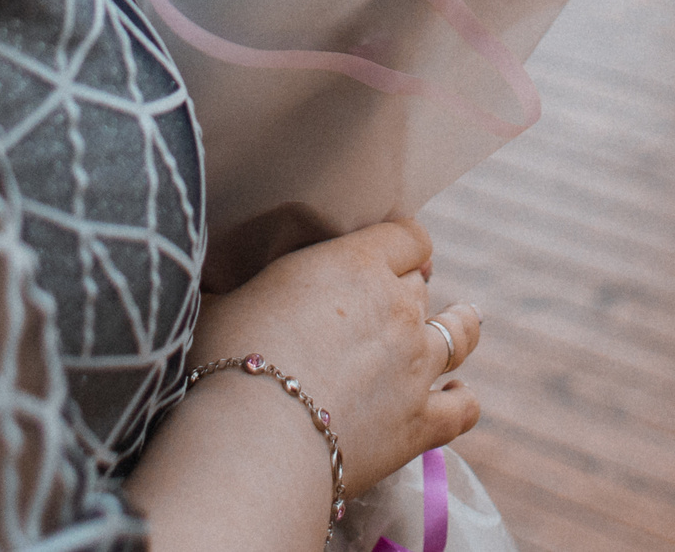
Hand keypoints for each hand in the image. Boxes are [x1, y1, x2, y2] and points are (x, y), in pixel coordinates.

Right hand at [131, 221, 479, 551]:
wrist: (256, 438)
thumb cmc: (227, 358)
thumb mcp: (224, 302)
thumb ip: (239, 286)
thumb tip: (210, 275)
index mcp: (355, 265)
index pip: (404, 236)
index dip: (402, 242)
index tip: (395, 249)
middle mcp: (398, 307)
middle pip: (421, 285)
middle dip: (411, 287)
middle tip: (395, 298)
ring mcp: (418, 365)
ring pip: (461, 333)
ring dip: (462, 325)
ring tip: (464, 320)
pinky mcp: (423, 422)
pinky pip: (464, 407)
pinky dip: (462, 398)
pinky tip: (458, 395)